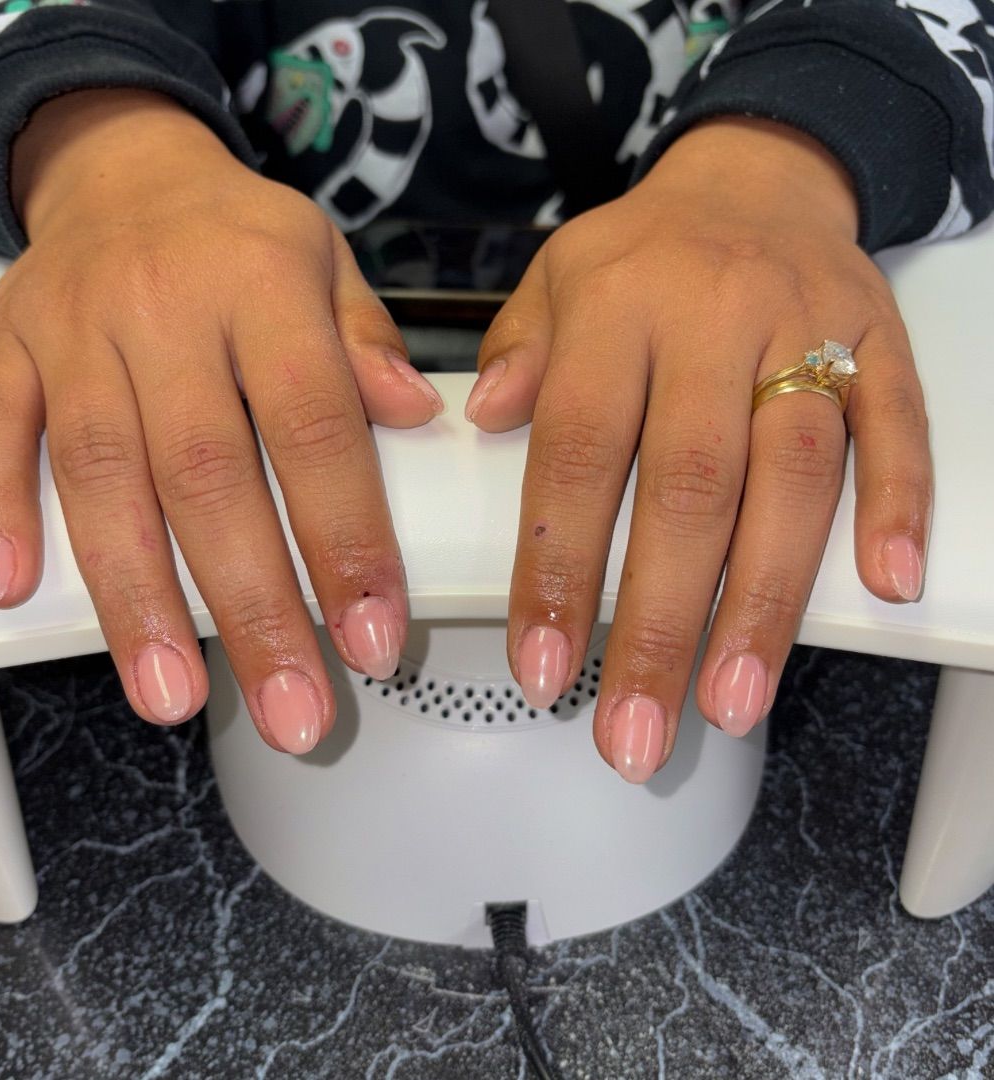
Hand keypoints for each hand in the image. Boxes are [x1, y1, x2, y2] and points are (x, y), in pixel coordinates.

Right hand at [0, 90, 442, 751]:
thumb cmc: (241, 236)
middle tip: (291, 706)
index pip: (314, 426)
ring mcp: (75, 328)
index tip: (371, 637)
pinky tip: (16, 589)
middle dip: (252, 606)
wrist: (126, 168)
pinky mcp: (7, 347)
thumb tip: (418, 416)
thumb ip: (368, 344)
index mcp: (264, 283)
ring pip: (99, 473)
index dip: (345, 539)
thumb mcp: (328, 262)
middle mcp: (165, 307)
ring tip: (172, 694)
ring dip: (135, 596)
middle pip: (208, 474)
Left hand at [467, 117, 930, 781]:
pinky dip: (897, 505)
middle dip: (660, 623)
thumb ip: (519, 352)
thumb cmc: (643, 252)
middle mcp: (713, 317)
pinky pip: (898, 423)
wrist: (755, 178)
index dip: (560, 568)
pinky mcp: (878, 342)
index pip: (579, 451)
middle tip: (635, 732)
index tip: (545, 668)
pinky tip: (883, 590)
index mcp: (618, 304)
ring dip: (765, 599)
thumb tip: (484, 419)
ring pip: (795, 475)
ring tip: (732, 702)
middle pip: (689, 487)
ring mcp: (807, 328)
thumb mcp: (556, 278)